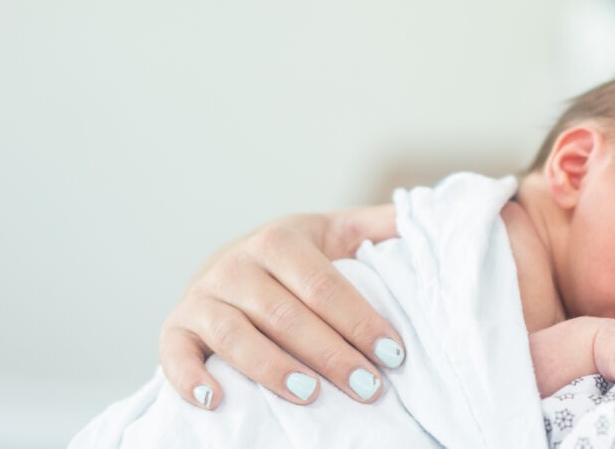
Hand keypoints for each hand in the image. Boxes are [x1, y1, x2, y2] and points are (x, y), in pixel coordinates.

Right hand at [158, 206, 403, 408]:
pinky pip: (175, 353)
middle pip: (285, 315)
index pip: (324, 285)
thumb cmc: (296, 259)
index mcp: (279, 239)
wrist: (230, 265)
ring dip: (271, 368)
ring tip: (310, 396)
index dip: (360, 320)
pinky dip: (189, 378)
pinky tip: (216, 401)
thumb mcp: (336, 234)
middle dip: (330, 354)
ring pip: (235, 335)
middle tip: (369, 387)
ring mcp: (202, 296)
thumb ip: (380, 227)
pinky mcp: (175, 328)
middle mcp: (235, 264)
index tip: (394, 354)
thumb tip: (439, 213)